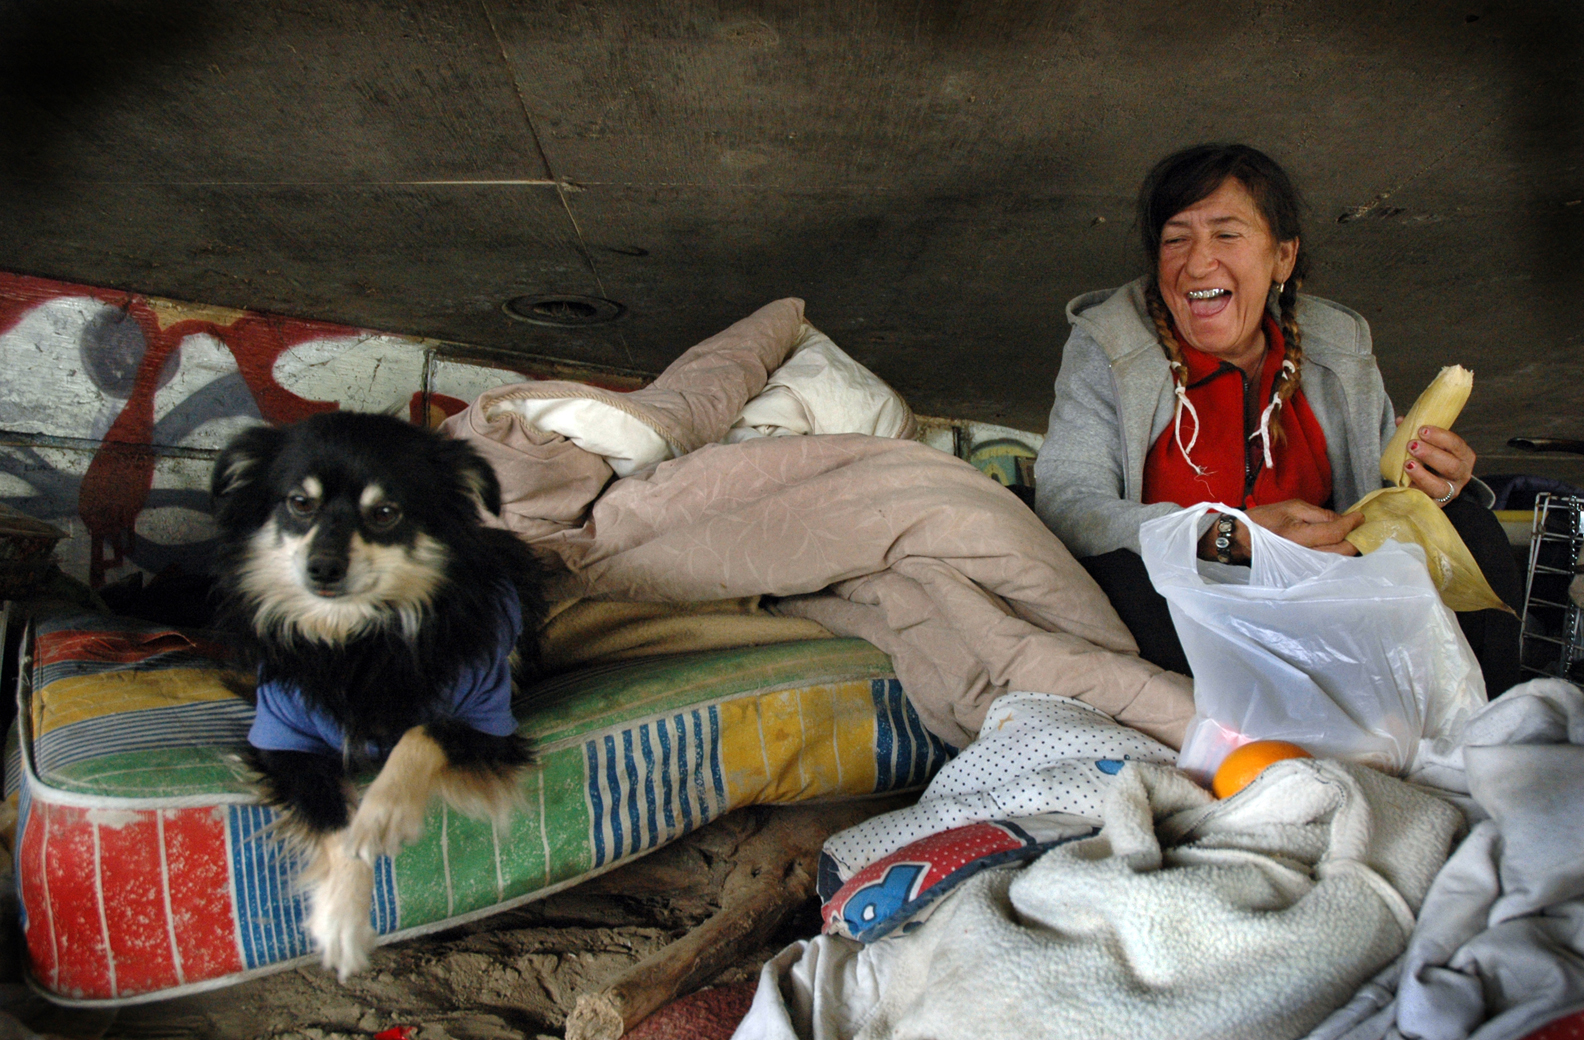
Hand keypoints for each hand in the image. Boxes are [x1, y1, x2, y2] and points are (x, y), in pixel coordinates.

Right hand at [1199, 499, 1363, 561]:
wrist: (1241, 540)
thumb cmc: (1263, 520)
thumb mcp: (1292, 507)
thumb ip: (1319, 513)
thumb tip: (1341, 519)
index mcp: (1300, 536)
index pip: (1336, 532)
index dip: (1352, 523)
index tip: (1360, 516)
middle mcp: (1304, 555)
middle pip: (1342, 551)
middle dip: (1355, 538)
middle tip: (1360, 527)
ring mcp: (1304, 566)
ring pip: (1337, 560)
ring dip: (1348, 548)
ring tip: (1352, 536)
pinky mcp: (1302, 571)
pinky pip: (1326, 564)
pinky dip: (1337, 555)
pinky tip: (1338, 546)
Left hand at [1398, 419, 1475, 507]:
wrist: (1433, 486)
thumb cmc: (1431, 460)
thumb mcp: (1430, 445)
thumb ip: (1417, 434)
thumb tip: (1401, 420)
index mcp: (1463, 456)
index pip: (1456, 444)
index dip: (1440, 436)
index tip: (1422, 430)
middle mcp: (1461, 474)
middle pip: (1451, 466)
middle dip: (1431, 454)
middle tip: (1412, 445)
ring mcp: (1450, 492)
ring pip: (1440, 487)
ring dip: (1422, 475)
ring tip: (1407, 464)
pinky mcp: (1437, 505)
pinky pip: (1426, 501)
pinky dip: (1414, 492)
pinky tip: (1403, 484)